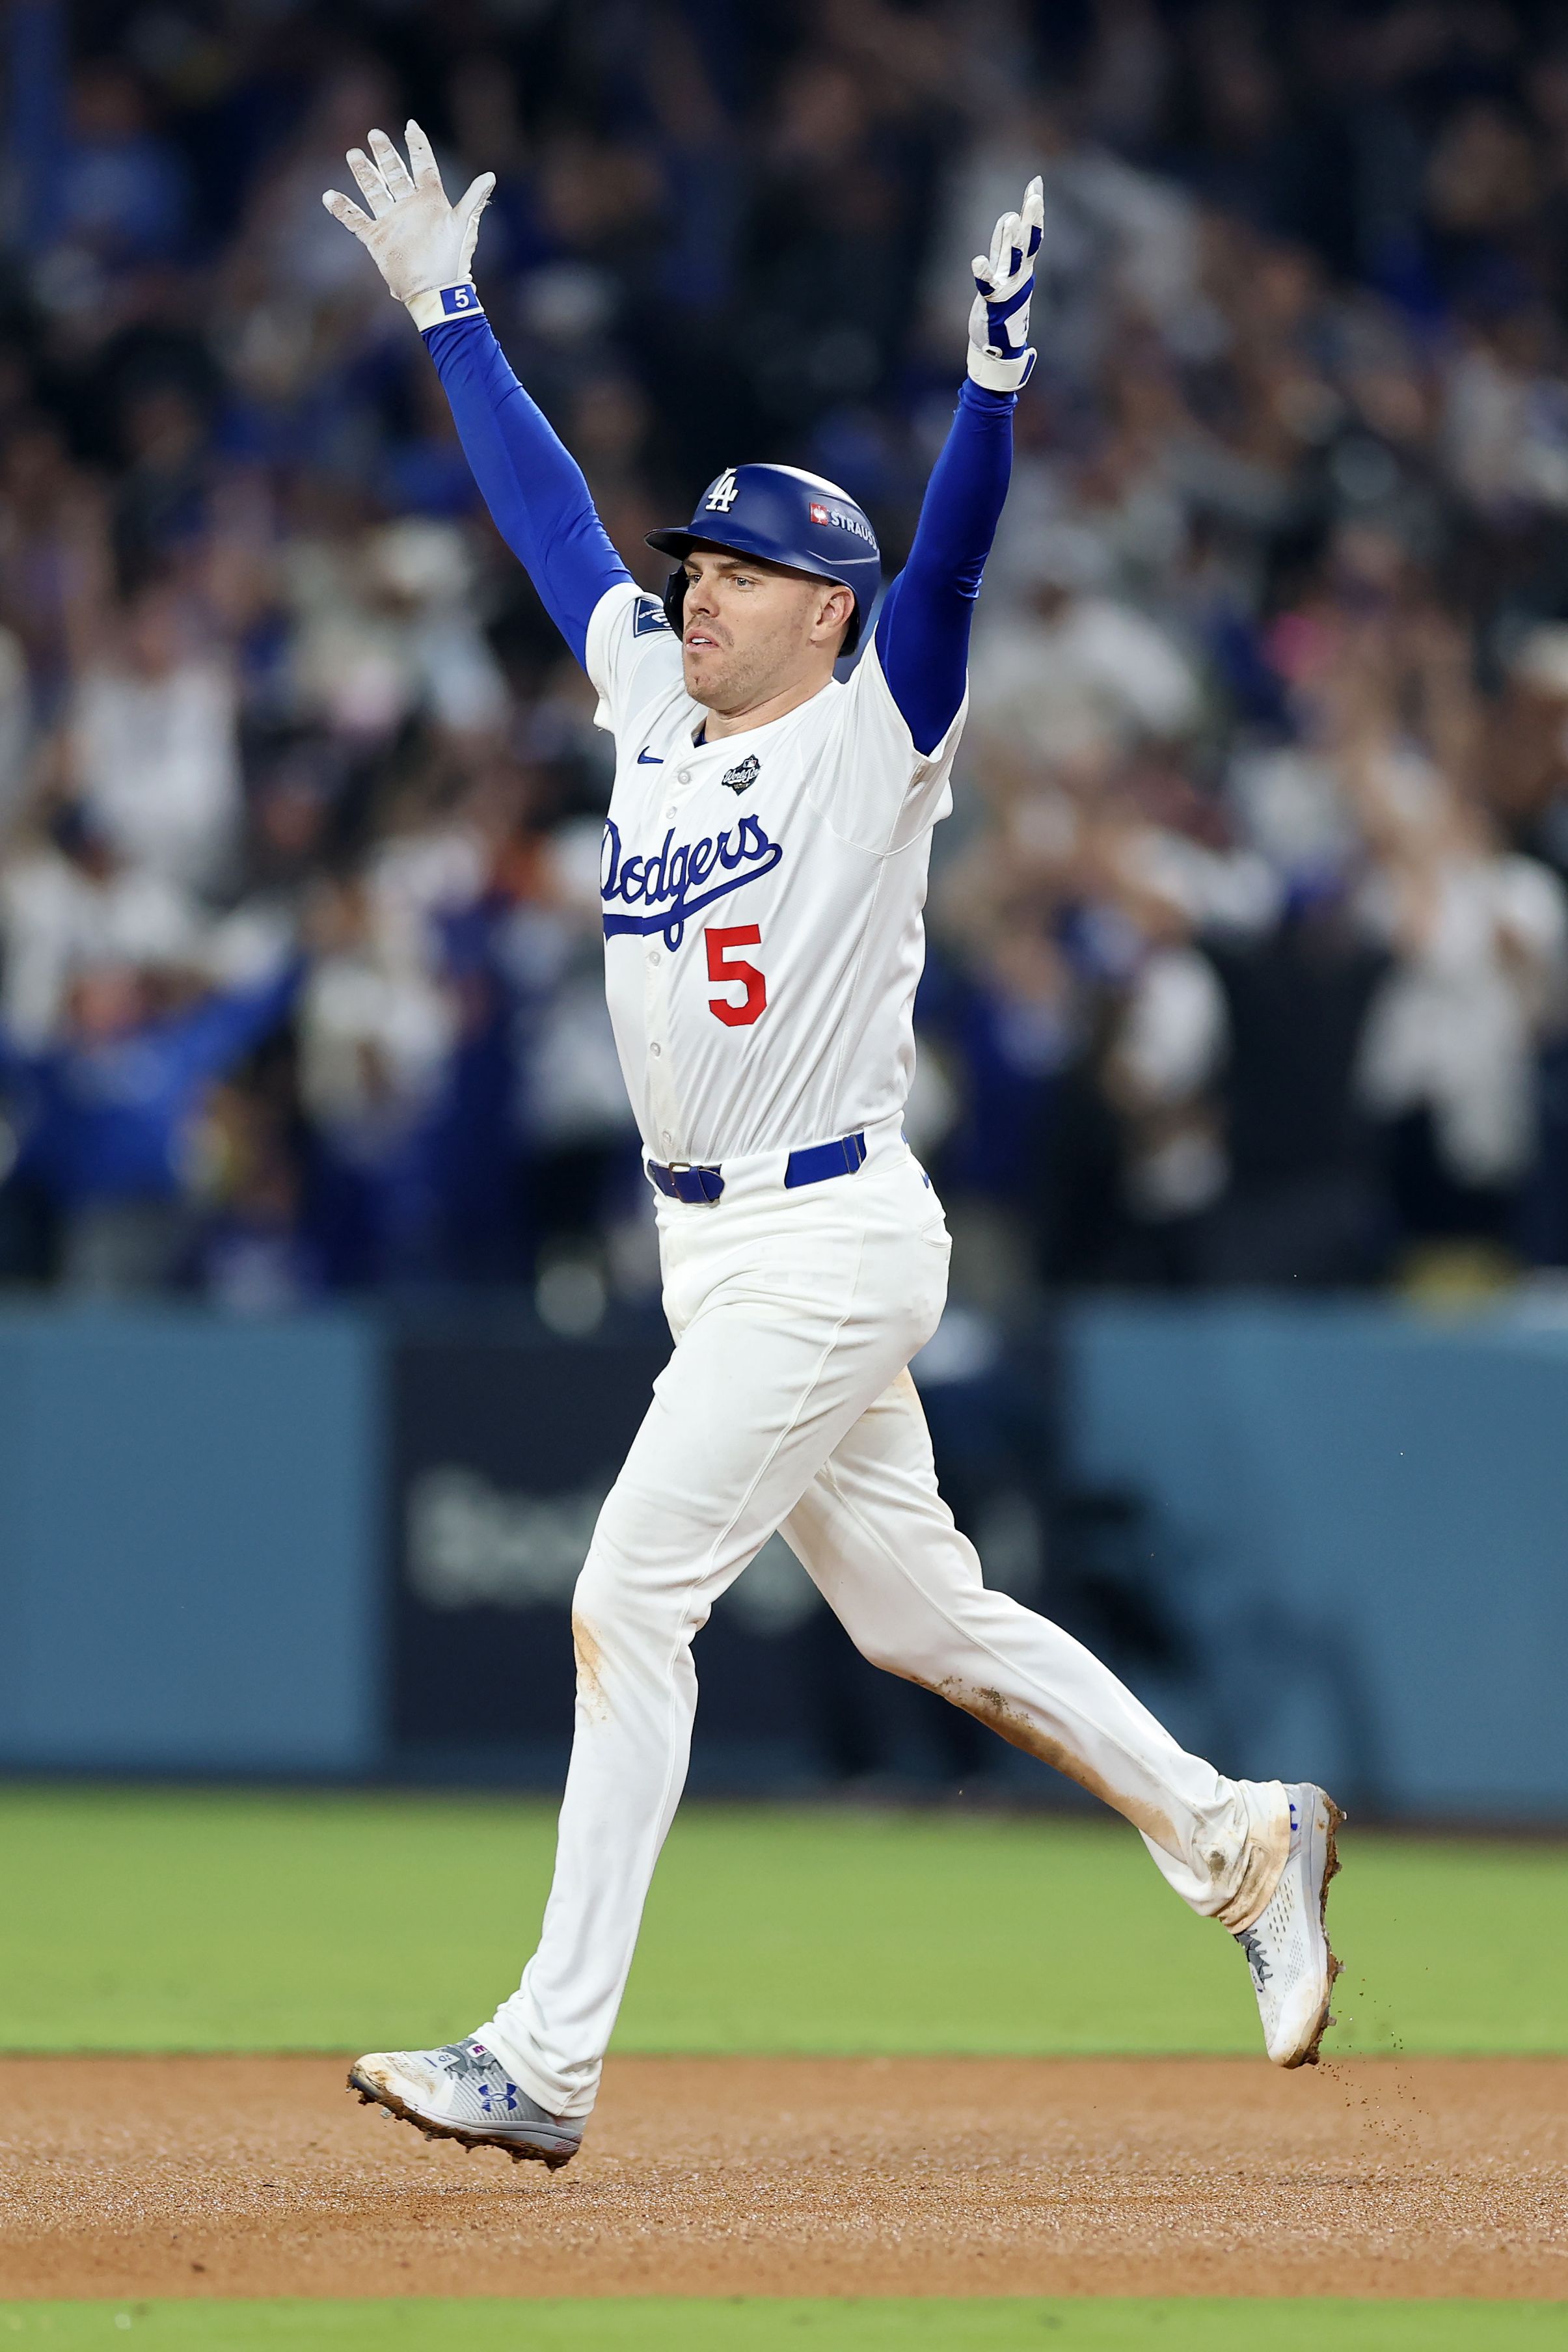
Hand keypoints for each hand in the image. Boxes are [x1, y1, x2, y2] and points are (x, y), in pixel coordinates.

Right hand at [323, 121, 493, 324]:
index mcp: (431, 200)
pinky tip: (329, 196)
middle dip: (385, 154)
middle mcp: (409, 206)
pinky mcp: (377, 239)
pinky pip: (356, 221)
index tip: (410, 126)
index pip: (423, 165)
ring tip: (353, 155)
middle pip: (394, 173)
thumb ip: (474, 199)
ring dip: (364, 173)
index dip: (417, 146)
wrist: (437, 292)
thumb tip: (490, 176)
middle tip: (375, 135)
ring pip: (374, 190)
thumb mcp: (465, 226)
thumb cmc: (454, 260)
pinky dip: (343, 210)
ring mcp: (392, 221)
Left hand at [968, 177, 1043, 392]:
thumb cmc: (1001, 311)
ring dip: (1013, 241)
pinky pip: (988, 286)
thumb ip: (1006, 246)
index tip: (1036, 183)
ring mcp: (1007, 290)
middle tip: (1035, 197)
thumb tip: (1011, 215)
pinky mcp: (993, 304)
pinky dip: (983, 275)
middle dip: (1032, 220)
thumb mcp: (1005, 272)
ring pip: (1012, 261)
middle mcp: (1019, 276)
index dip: (1033, 208)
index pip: (1031, 233)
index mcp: (1023, 269)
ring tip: (1013, 218)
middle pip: (1027, 243)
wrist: (997, 349)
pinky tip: (977, 262)